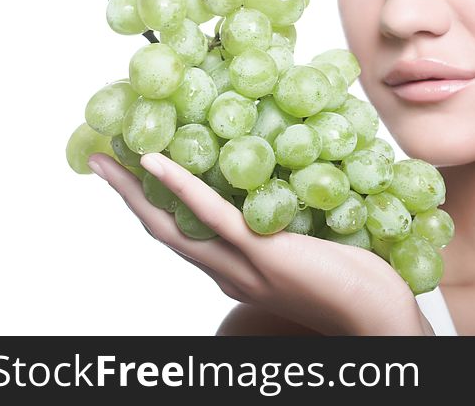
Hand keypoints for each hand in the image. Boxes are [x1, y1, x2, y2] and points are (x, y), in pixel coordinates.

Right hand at [87, 152, 434, 335]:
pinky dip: (180, 187)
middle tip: (99, 160)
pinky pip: (211, 216)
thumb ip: (281, 228)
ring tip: (108, 158)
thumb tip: (277, 188)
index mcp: (235, 270)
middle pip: (162, 231)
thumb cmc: (351, 282)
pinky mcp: (261, 253)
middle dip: (127, 197)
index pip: (182, 235)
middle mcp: (227, 272)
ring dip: (135, 190)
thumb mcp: (305, 249)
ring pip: (172, 226)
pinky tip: (156, 163)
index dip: (152, 205)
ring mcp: (241, 265)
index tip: (131, 173)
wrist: (375, 316)